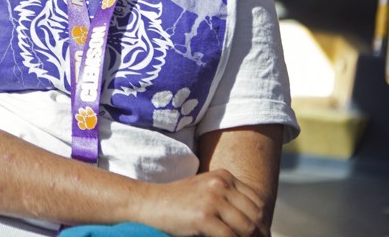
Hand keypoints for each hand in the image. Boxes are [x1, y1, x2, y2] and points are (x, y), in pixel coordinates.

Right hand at [137, 169, 268, 236]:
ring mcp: (212, 199)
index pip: (257, 202)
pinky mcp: (203, 216)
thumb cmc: (174, 202)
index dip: (263, 223)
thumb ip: (227, 199)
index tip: (260, 236)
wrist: (145, 203)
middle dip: (259, 235)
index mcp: (223, 176)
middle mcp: (220, 184)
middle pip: (256, 215)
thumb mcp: (204, 192)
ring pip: (247, 228)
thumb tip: (255, 224)